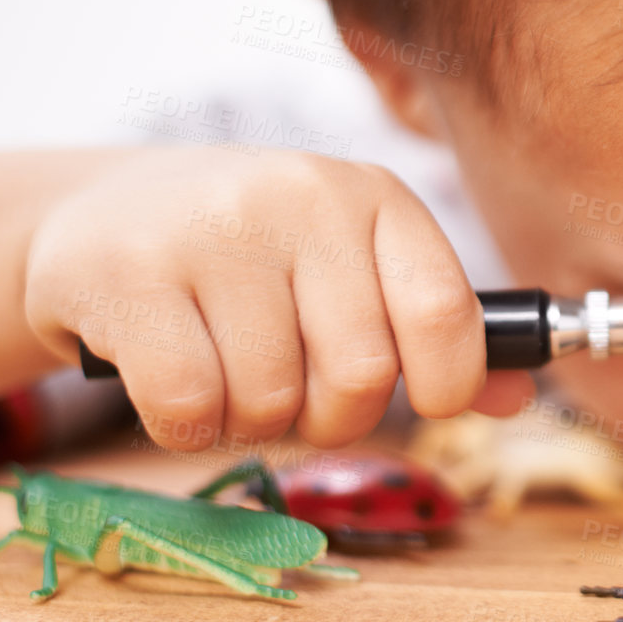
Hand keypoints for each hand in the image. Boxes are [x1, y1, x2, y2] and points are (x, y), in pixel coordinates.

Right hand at [24, 148, 530, 450]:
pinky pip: (187, 410)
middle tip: (293, 388)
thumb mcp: (353, 271)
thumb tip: (518, 396)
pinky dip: (184, 425)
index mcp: (375, 196)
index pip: (447, 314)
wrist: (104, 212)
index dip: (446, 384)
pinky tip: (169, 373)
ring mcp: (210, 228)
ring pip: (270, 404)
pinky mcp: (126, 271)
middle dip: (330, 416)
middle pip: (360, 378)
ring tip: (223, 367)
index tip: (421, 398)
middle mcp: (302, 196)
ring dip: (249, 420)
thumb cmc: (255, 259)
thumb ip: (436, 335)